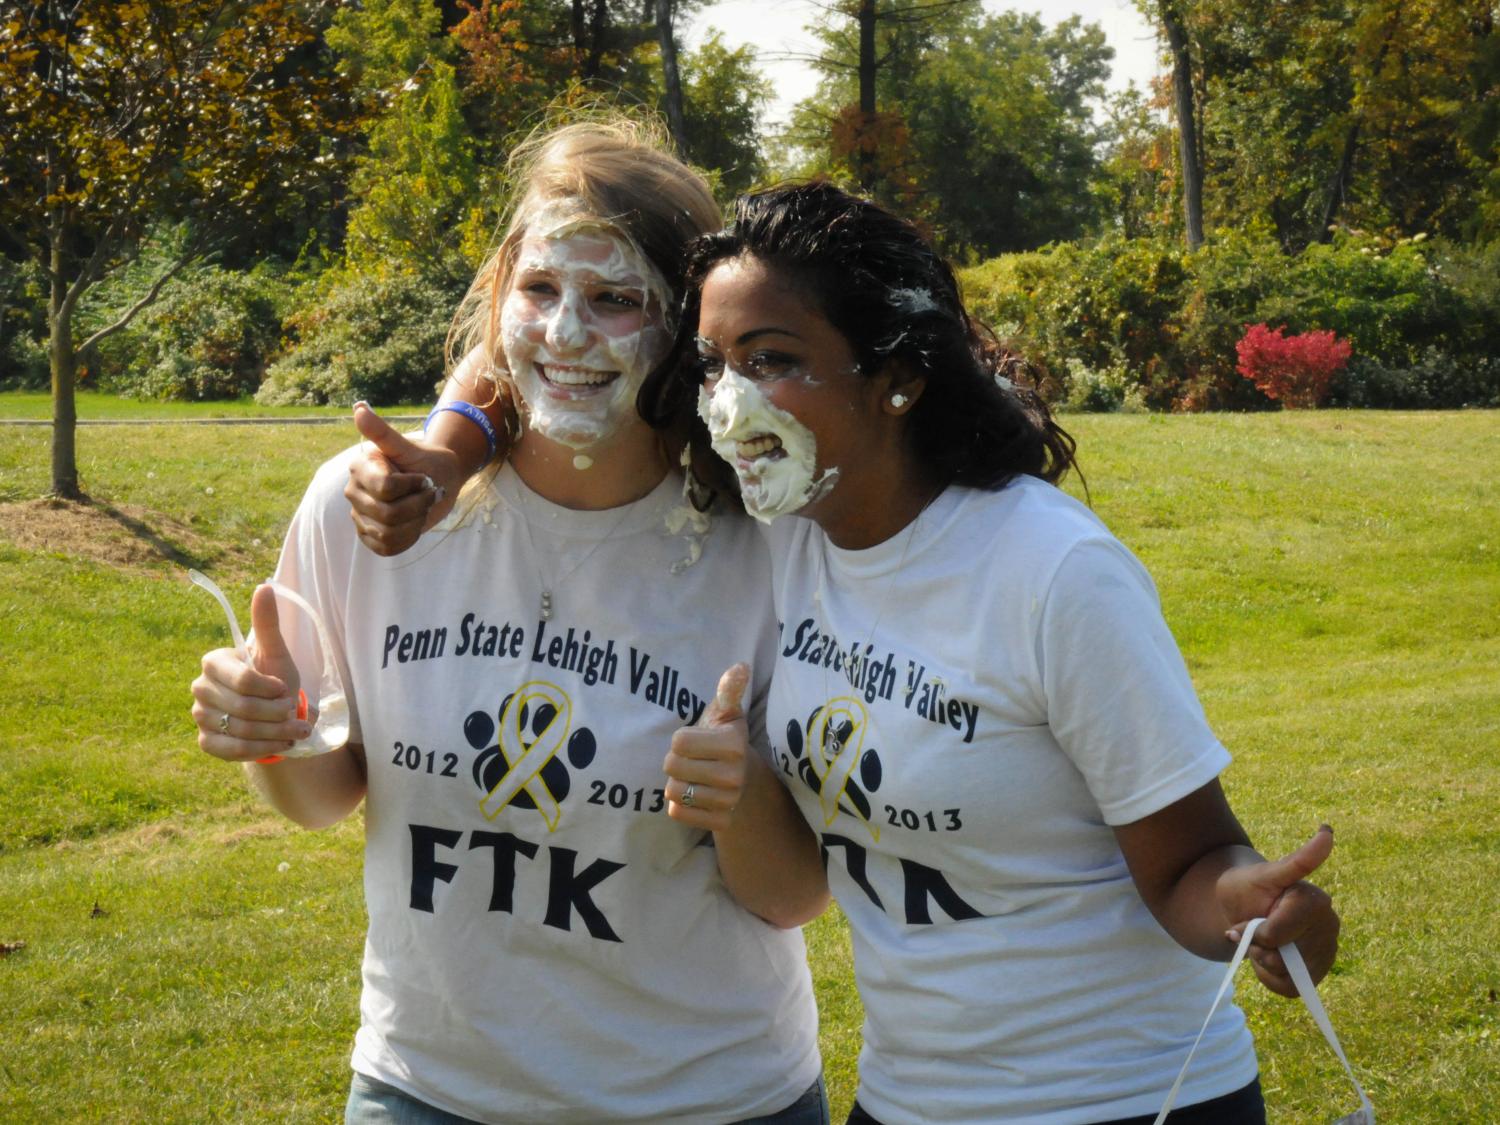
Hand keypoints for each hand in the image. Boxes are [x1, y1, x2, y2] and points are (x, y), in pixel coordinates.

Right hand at [191, 585, 308, 761]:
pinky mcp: (206, 742)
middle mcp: (200, 689)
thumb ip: (268, 623)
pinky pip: (232, 750)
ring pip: (240, 731)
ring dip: (275, 734)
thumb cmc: (275, 679)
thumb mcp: (277, 652)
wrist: (273, 715)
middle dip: (277, 715)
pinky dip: (261, 750)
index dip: (270, 690)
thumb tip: (265, 586)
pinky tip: (280, 745)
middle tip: (296, 714)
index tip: (285, 690)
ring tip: (297, 731)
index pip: (242, 681)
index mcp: (214, 662)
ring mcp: (199, 716)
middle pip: (243, 709)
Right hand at [345, 402, 460, 555]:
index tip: (423, 477)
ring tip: (420, 507)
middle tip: (427, 493)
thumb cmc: (427, 461)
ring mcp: (359, 515)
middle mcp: (353, 491)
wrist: (439, 481)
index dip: (413, 487)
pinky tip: (414, 524)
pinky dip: (408, 538)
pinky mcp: (369, 535)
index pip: (386, 489)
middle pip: (389, 514)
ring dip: (415, 522)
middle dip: (418, 505)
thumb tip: (359, 408)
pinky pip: (387, 548)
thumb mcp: (410, 447)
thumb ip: (383, 432)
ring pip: (388, 534)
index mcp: (360, 467)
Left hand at [662, 664, 751, 831]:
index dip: (681, 739)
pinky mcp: (719, 822)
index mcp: (735, 744)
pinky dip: (679, 805)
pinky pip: (677, 813)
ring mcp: (729, 801)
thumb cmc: (723, 739)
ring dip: (677, 783)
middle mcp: (735, 775)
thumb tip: (740, 666)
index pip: (678, 741)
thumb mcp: (725, 713)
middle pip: (671, 766)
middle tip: (694, 760)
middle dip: (676, 761)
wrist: (740, 779)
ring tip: (695, 777)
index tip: (698, 740)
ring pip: (673, 791)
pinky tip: (695, 796)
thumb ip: (728, 690)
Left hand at [1218, 825, 1339, 996]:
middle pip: (1282, 958)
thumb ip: (1293, 863)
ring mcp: (1327, 950)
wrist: (1243, 908)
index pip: (1277, 934)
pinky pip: (1290, 988)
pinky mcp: (1320, 971)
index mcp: (1316, 901)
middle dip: (1258, 947)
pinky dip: (1272, 978)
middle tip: (1254, 929)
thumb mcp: (1261, 873)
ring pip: (1287, 975)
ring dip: (1264, 962)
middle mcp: (1329, 926)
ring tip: (1264, 941)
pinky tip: (1271, 957)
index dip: (1255, 932)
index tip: (1249, 919)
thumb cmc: (1248, 887)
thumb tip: (1328, 832)